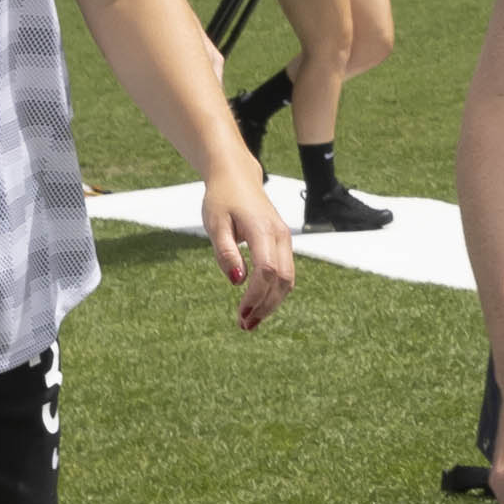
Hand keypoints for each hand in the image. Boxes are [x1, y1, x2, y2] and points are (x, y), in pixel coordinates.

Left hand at [198, 151, 296, 328]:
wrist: (236, 177)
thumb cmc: (221, 199)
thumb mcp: (215, 224)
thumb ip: (226, 252)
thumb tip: (237, 281)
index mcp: (262, 230)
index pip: (267, 271)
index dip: (255, 296)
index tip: (240, 314)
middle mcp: (280, 236)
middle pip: (283, 280)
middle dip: (266, 306)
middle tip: (244, 326)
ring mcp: (285, 239)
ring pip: (288, 280)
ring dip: (272, 303)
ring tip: (250, 321)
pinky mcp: (283, 243)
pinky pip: (286, 273)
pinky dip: (274, 292)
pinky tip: (258, 304)